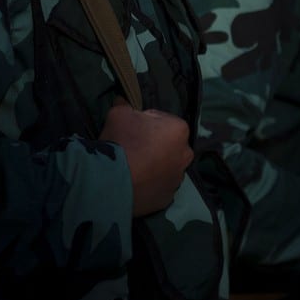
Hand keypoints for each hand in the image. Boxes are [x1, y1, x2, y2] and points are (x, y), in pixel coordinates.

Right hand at [99, 100, 192, 216]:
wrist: (113, 180)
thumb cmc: (122, 141)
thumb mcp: (119, 113)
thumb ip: (124, 105)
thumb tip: (122, 101)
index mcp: (179, 129)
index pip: (162, 120)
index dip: (145, 122)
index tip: (132, 128)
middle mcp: (185, 154)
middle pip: (168, 144)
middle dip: (155, 144)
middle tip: (133, 147)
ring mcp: (178, 178)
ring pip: (166, 166)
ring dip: (155, 165)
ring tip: (133, 167)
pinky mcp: (168, 198)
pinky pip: (160, 185)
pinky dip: (150, 183)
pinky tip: (135, 181)